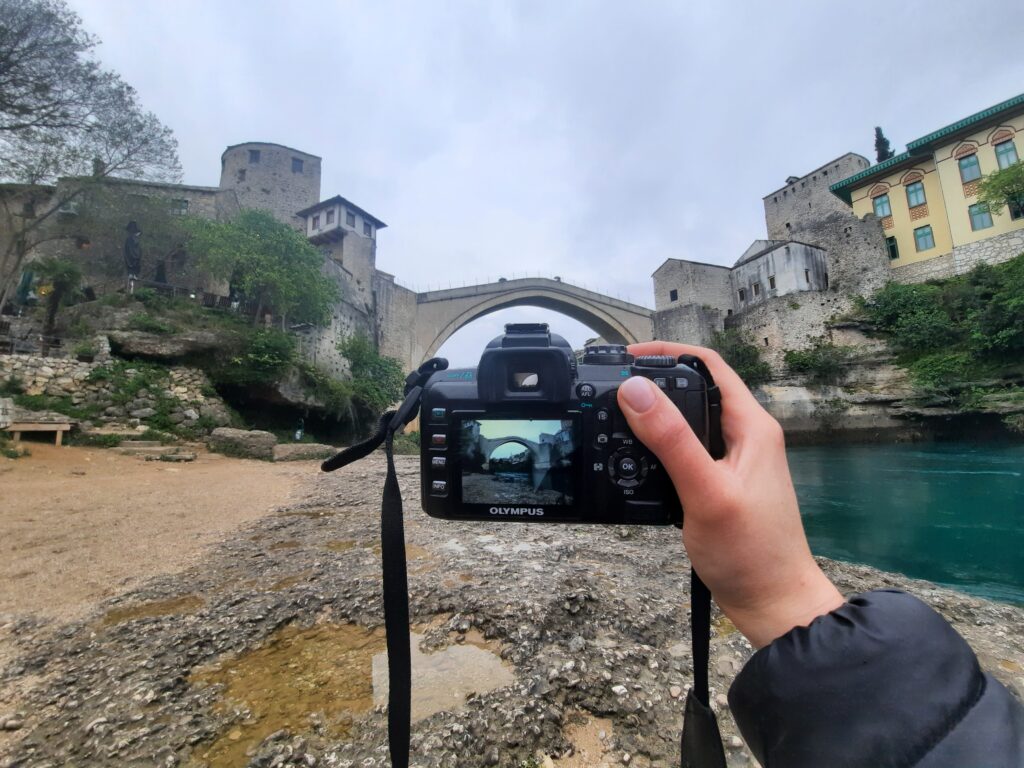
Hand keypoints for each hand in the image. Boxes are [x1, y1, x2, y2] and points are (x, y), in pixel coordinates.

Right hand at [616, 341, 843, 647]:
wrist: (773, 604)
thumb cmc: (752, 553)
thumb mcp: (705, 491)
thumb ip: (671, 440)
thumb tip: (635, 390)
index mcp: (752, 426)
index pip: (707, 365)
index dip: (666, 352)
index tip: (624, 358)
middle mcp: (746, 436)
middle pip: (694, 390)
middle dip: (654, 383)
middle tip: (612, 388)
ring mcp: (735, 462)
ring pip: (688, 422)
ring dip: (655, 417)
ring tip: (617, 419)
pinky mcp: (722, 484)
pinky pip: (686, 452)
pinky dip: (660, 449)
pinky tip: (637, 461)